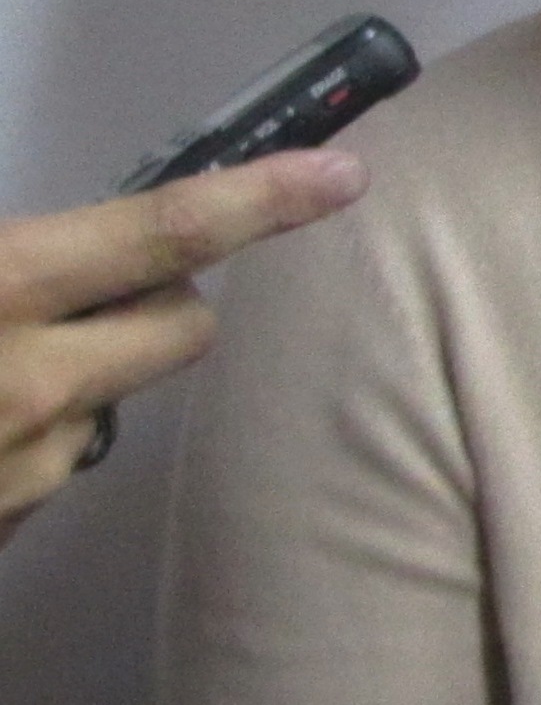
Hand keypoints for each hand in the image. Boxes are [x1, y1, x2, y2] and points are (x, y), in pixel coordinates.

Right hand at [0, 151, 365, 543]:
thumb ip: (10, 247)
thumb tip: (65, 240)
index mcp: (2, 290)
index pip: (168, 234)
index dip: (264, 198)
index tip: (342, 175)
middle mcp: (36, 385)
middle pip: (185, 327)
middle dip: (161, 301)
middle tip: (87, 288)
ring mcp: (26, 471)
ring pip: (111, 400)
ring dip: (77, 378)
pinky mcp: (5, 530)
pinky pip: (48, 463)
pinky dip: (20, 440)